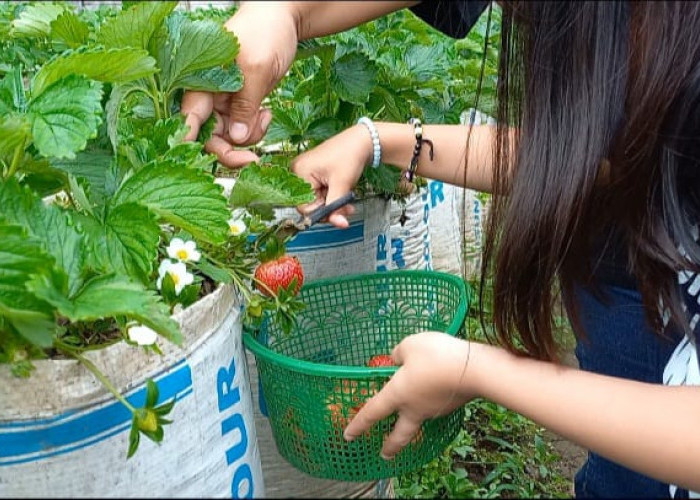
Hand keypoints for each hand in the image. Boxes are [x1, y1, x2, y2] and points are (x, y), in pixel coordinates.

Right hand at [180, 3, 298, 167]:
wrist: (283, 20)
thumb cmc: (264, 31)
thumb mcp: (256, 68)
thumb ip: (244, 104)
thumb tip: (235, 138)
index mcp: (200, 83)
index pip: (189, 122)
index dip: (194, 146)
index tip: (213, 159)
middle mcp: (209, 96)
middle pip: (208, 138)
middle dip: (230, 150)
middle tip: (252, 159)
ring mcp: (225, 102)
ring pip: (228, 138)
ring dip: (248, 137)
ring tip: (264, 117)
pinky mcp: (241, 105)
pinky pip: (243, 129)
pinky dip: (256, 128)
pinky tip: (266, 113)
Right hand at [291, 125, 373, 227]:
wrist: (361, 142)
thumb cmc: (349, 154)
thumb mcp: (342, 185)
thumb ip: (337, 207)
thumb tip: (338, 223)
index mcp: (299, 172)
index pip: (304, 205)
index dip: (321, 212)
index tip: (337, 215)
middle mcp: (298, 172)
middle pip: (310, 204)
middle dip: (329, 208)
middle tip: (345, 209)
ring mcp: (305, 173)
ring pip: (317, 200)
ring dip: (333, 204)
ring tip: (347, 201)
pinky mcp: (313, 175)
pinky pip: (319, 193)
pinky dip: (332, 197)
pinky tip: (342, 194)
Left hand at [343, 332, 477, 458]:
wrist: (475, 369)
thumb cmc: (436, 356)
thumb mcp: (410, 345)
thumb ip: (399, 353)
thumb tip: (397, 360)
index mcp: (397, 394)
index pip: (372, 413)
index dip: (358, 425)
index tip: (348, 436)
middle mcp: (414, 408)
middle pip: (400, 435)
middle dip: (391, 446)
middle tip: (384, 454)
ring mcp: (434, 409)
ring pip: (420, 417)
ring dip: (414, 416)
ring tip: (414, 400)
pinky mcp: (451, 405)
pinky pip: (436, 402)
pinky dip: (433, 397)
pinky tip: (439, 383)